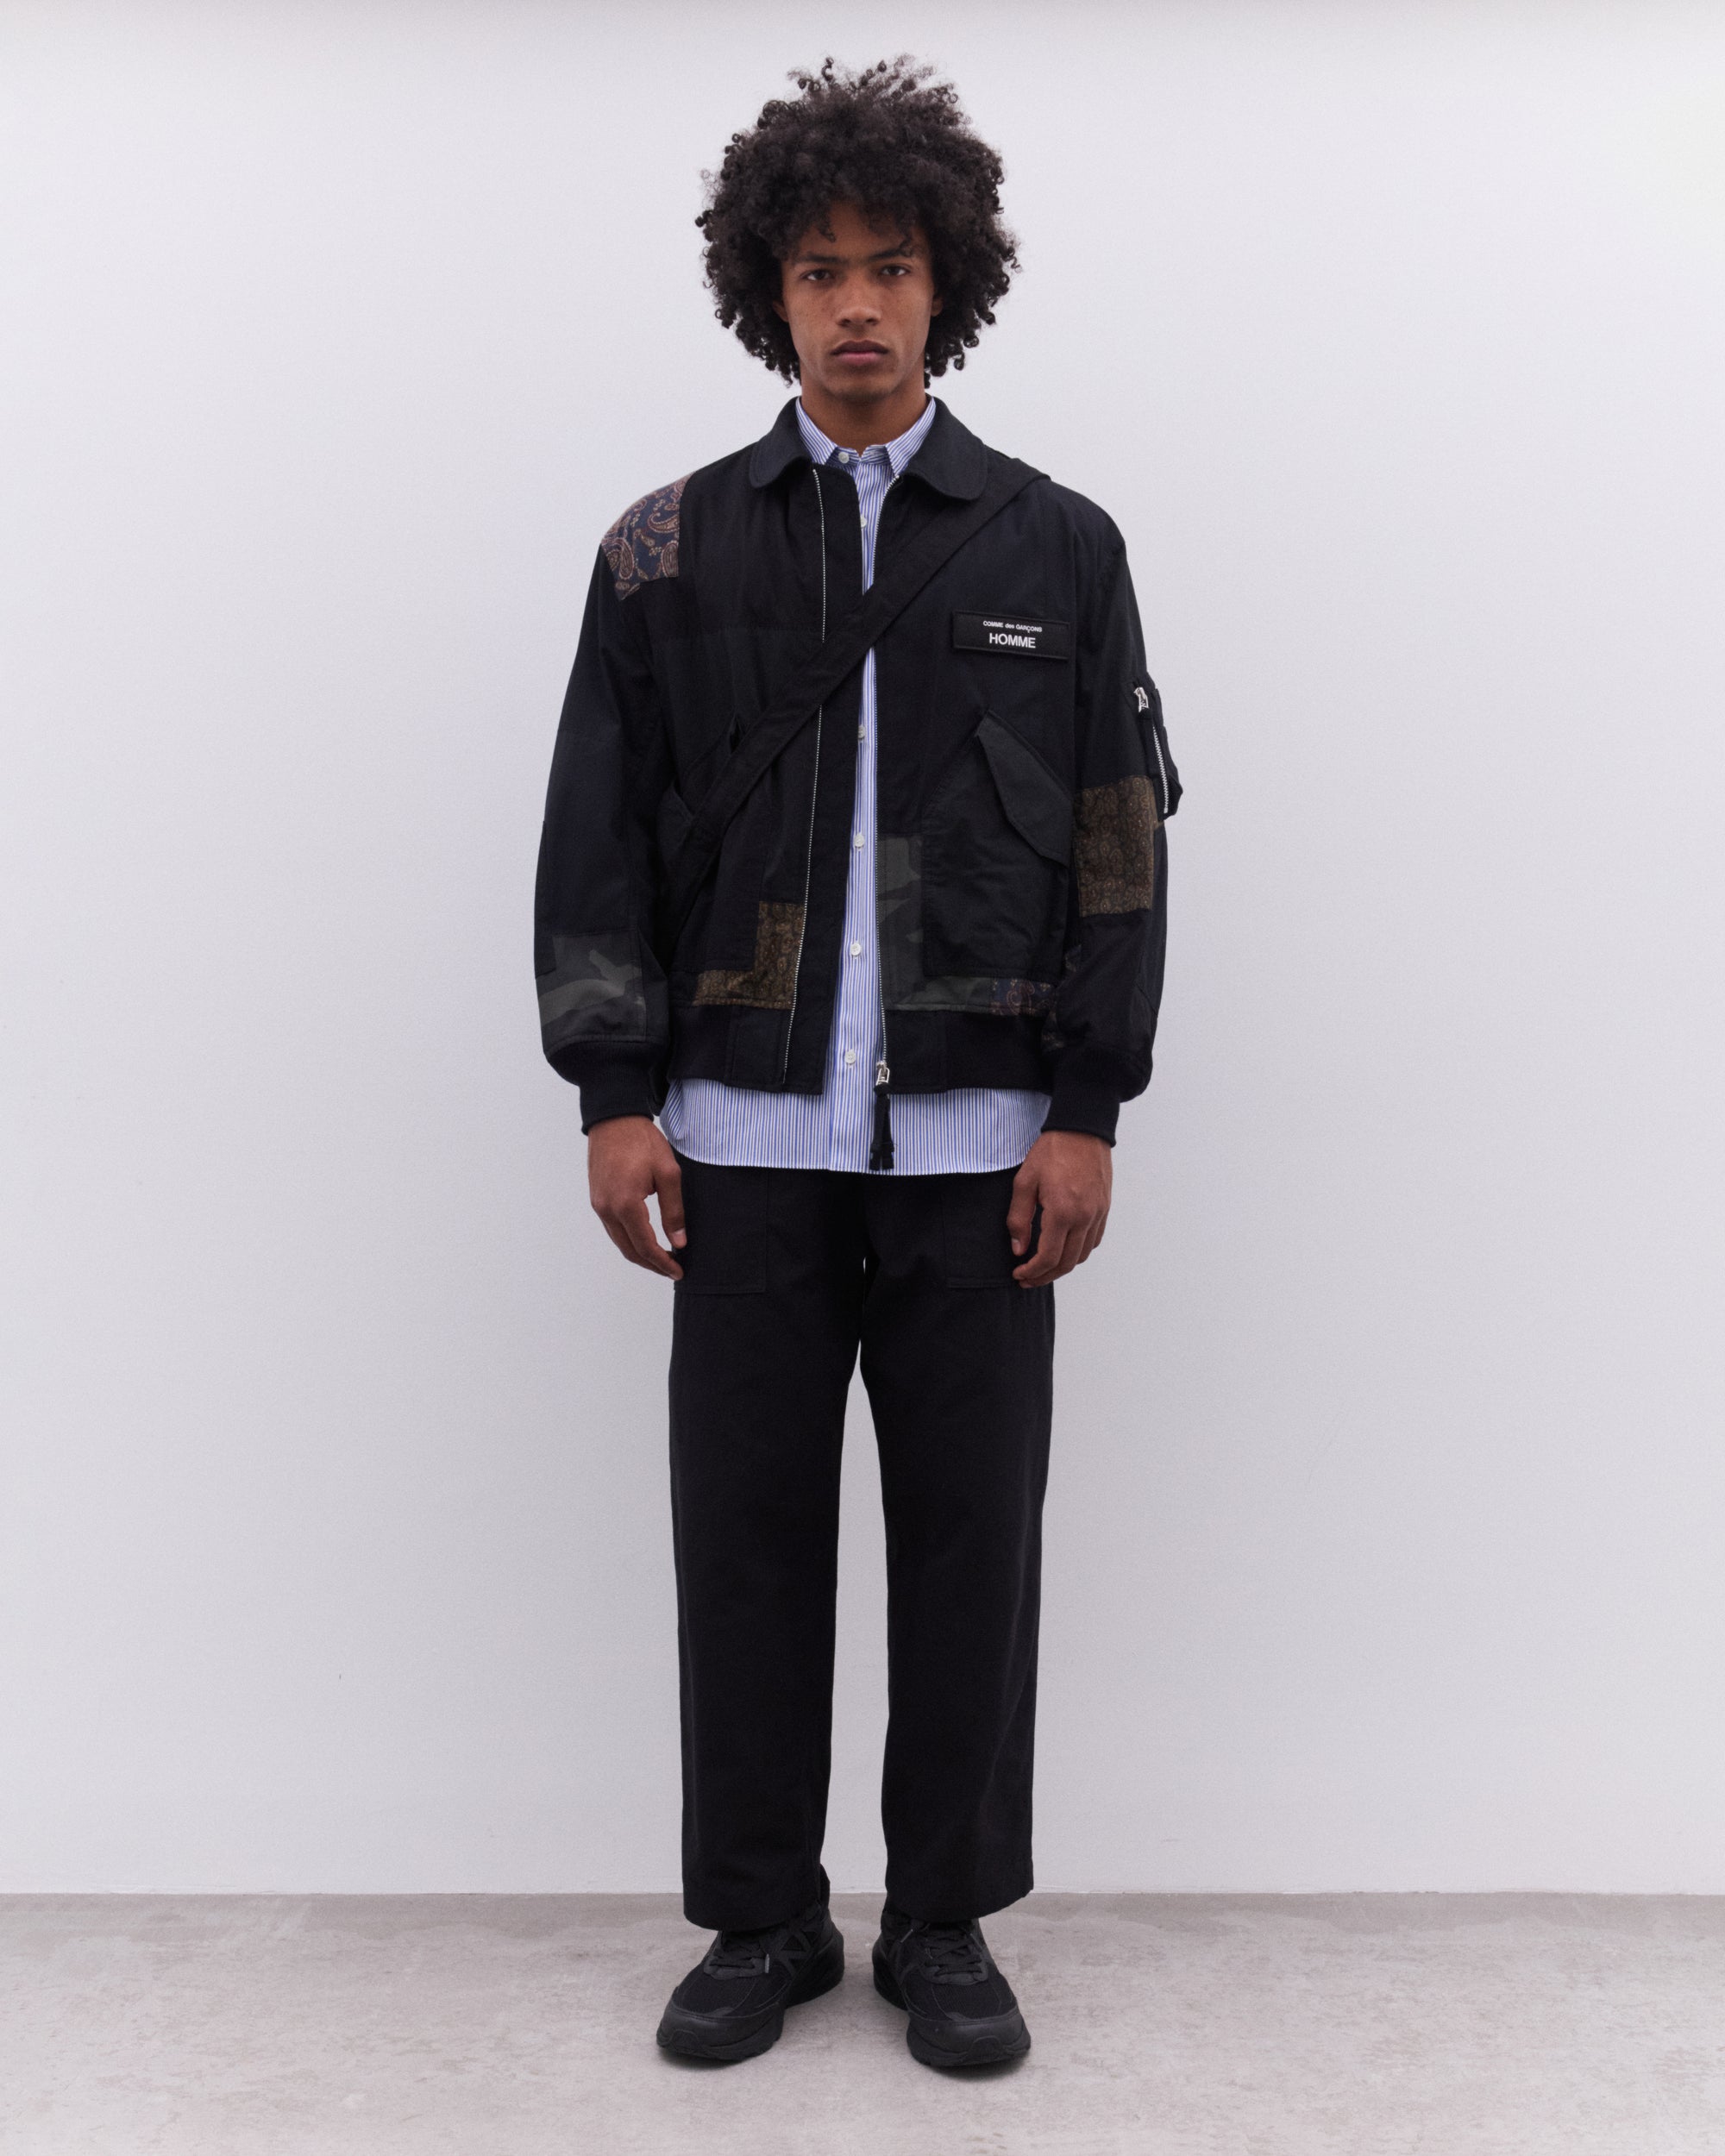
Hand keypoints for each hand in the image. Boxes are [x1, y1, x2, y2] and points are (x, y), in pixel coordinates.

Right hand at [587, 1116, 685, 1279]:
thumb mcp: (668, 1174)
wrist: (614, 1119)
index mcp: (626, 1204)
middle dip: (652, 1264)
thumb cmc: (642, 1142)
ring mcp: (599, 1205)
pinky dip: (629, 1240)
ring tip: (662, 1258)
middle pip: (630, 1250)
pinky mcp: (597, 1199)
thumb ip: (673, 1211)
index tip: (679, 1270)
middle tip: (673, 1269)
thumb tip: (678, 1242)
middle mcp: (607, 1209)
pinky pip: (613, 1229)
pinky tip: (644, 1239)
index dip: (663, 1263)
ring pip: (619, 1242)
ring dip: (640, 1254)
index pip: (645, 1246)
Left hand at [1007, 1129, 1112, 1286]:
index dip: (1032, 1272)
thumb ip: (1019, 1219)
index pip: (1048, 1257)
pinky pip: (1093, 1240)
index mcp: (1063, 1211)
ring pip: (1082, 1255)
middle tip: (1027, 1279)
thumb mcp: (1024, 1182)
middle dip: (1045, 1276)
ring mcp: (1098, 1214)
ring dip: (1062, 1266)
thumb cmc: (1051, 1152)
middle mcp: (1085, 1217)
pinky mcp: (1104, 1209)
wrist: (1082, 1130)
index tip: (1019, 1274)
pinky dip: (1077, 1252)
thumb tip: (1019, 1249)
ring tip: (1043, 1267)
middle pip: (1067, 1263)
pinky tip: (1062, 1249)